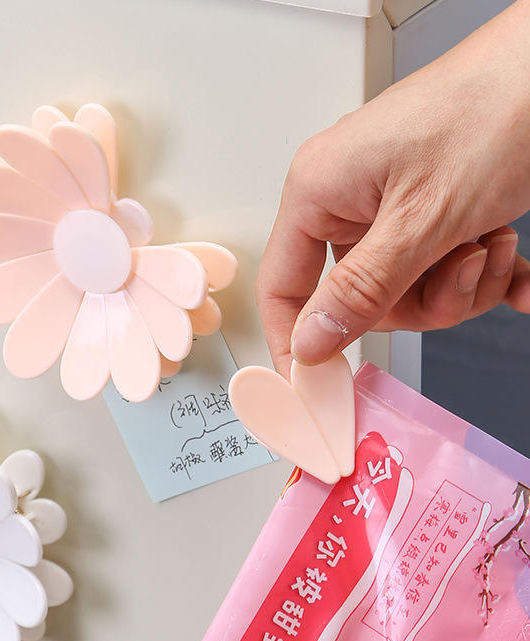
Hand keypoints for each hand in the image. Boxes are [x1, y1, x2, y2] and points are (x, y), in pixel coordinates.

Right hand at [256, 0, 529, 375]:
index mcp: (319, 190)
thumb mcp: (423, 219)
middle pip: (358, 297)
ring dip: (460, 285)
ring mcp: (391, 203)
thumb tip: (312, 342)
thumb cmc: (495, 106)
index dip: (298, 340)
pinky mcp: (431, 205)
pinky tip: (514, 265)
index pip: (283, 287)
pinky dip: (481, 274)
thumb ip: (361, 290)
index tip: (319, 383)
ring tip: (493, 247)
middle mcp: (348, 198)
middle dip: (421, 301)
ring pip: (405, 289)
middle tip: (460, 277)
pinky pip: (438, 266)